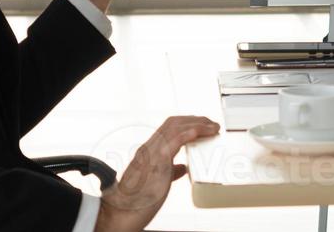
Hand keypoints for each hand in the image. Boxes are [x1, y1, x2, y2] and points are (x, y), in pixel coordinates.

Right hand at [95, 115, 219, 231]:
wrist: (122, 213)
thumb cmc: (136, 202)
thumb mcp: (156, 182)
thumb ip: (169, 171)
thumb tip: (182, 168)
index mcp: (148, 152)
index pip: (168, 128)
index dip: (186, 123)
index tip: (201, 125)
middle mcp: (149, 148)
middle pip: (173, 122)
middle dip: (195, 120)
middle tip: (211, 124)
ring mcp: (152, 153)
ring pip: (176, 127)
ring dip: (198, 124)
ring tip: (212, 128)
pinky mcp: (157, 161)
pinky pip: (175, 140)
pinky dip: (189, 133)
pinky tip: (201, 132)